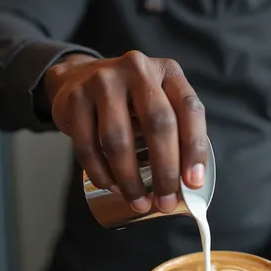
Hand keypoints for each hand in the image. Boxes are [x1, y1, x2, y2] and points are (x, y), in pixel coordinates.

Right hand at [43, 51, 207, 213]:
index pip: (189, 108)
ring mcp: (103, 81)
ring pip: (119, 139)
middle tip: (166, 201)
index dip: (194, 148)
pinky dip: (102, 174)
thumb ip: (176, 131)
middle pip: (157, 123)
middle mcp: (138, 69)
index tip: (193, 182)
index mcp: (167, 71)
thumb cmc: (130, 99)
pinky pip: (88, 146)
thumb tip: (187, 183)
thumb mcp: (159, 100)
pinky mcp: (76, 98)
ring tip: (139, 201)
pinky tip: (113, 187)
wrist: (79, 77)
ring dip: (130, 179)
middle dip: (164, 170)